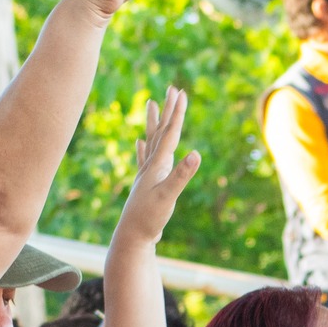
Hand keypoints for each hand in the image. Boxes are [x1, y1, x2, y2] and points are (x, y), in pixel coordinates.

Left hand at [112, 88, 200, 245]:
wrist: (132, 238)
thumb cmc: (149, 218)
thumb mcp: (167, 197)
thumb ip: (181, 175)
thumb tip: (196, 153)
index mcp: (157, 165)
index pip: (170, 133)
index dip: (177, 113)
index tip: (181, 92)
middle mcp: (150, 165)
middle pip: (161, 131)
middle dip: (168, 110)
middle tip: (171, 88)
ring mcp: (147, 174)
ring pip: (152, 141)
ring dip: (154, 123)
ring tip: (151, 104)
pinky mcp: (145, 184)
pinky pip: (144, 160)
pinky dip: (143, 148)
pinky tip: (140, 142)